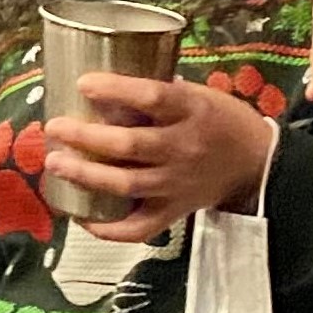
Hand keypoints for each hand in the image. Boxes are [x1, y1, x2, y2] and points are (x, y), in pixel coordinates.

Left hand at [43, 71, 279, 242]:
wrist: (258, 164)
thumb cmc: (220, 121)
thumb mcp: (197, 95)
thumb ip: (156, 94)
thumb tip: (100, 86)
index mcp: (192, 111)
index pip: (152, 97)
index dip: (116, 90)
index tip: (83, 83)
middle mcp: (184, 148)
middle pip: (129, 145)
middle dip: (85, 137)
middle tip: (54, 127)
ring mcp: (177, 184)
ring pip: (126, 185)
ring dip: (86, 176)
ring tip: (55, 163)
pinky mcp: (175, 211)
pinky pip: (139, 228)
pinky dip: (108, 229)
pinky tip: (81, 217)